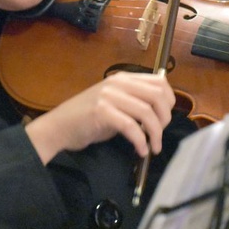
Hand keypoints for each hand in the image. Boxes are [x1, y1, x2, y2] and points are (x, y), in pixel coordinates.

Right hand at [25, 72, 174, 164]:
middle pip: (157, 96)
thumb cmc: (88, 118)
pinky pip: (130, 126)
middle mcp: (118, 83)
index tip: (165, 119)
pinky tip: (141, 150)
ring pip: (146, 112)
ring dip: (155, 133)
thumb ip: (135, 101)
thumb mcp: (115, 103)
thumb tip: (161, 112)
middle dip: (165, 118)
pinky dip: (140, 141)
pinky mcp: (101, 112)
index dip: (169, 101)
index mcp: (123, 78)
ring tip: (154, 147)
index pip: (159, 82)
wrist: (59, 126)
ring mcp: (109, 96)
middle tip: (159, 134)